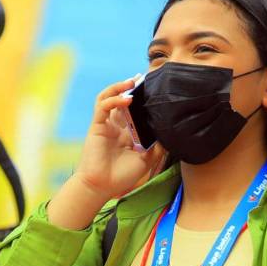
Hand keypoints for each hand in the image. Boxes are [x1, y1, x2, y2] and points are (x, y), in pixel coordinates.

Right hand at [74, 77, 166, 202]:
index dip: (142, 100)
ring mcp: (106, 125)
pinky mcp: (97, 126)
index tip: (154, 90)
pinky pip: (103, 106)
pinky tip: (126, 99)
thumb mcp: (145, 161)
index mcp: (127, 133)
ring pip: (109, 98)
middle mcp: (116, 126)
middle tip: (144, 78)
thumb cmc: (121, 176)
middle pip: (123, 101)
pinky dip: (113, 99)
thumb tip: (169, 135)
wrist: (102, 186)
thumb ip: (157, 147)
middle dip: (132, 88)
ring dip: (120, 88)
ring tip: (133, 82)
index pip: (135, 111)